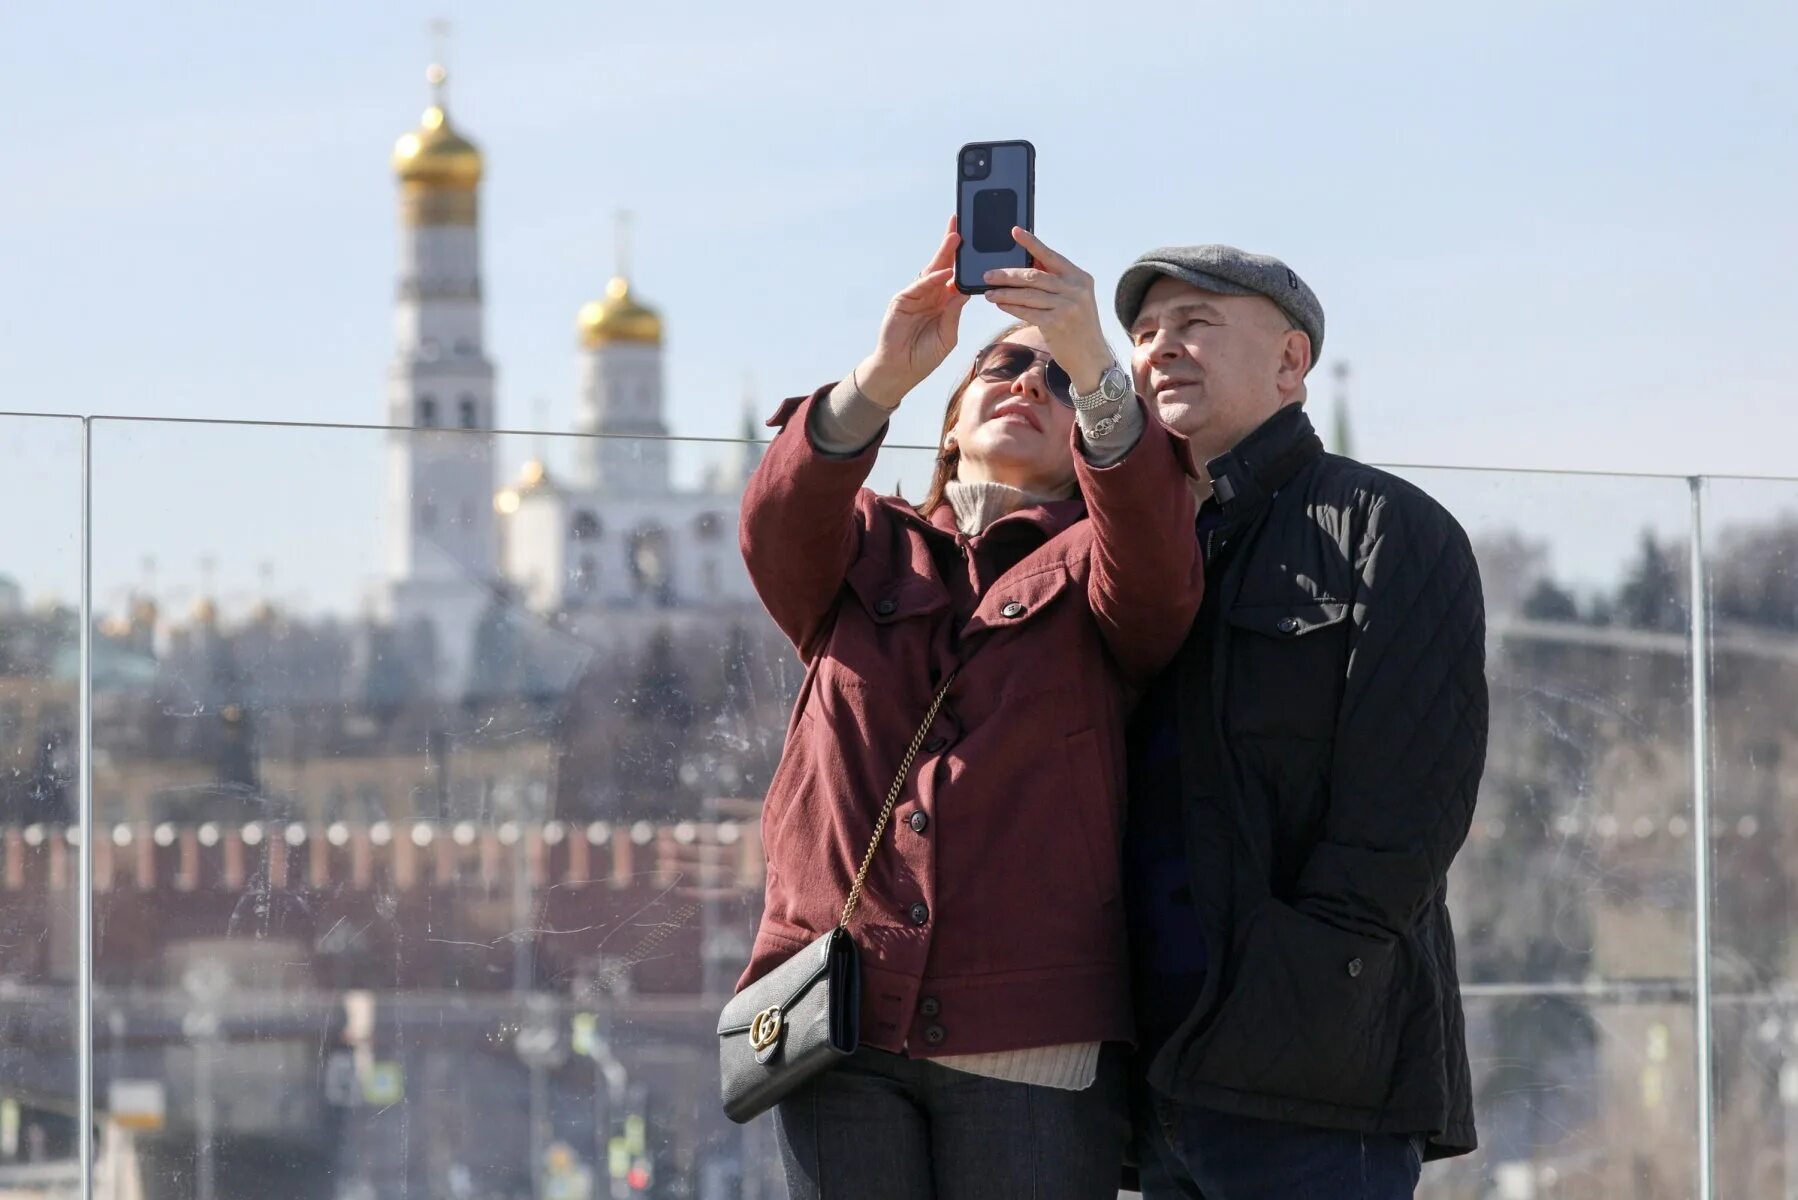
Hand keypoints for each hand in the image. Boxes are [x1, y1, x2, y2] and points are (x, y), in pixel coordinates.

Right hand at [854, 218, 972, 408]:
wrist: (901, 370)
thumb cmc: (925, 355)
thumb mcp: (948, 334)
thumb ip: (955, 312)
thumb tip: (966, 290)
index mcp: (944, 301)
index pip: (957, 275)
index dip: (965, 260)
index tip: (977, 243)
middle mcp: (931, 294)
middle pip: (944, 265)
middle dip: (952, 245)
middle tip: (962, 225)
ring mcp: (915, 295)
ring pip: (932, 270)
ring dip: (943, 254)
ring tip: (956, 237)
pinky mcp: (902, 301)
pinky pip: (920, 286)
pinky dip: (932, 279)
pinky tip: (944, 271)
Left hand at [982, 228, 1115, 393]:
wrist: (1091, 358)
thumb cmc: (1078, 327)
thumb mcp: (1074, 299)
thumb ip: (1055, 282)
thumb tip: (1025, 265)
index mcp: (1080, 277)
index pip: (1051, 256)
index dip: (1031, 243)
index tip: (1014, 232)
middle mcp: (1076, 289)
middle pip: (1034, 276)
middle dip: (1007, 274)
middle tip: (988, 274)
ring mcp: (1067, 306)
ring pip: (1027, 294)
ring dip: (1004, 292)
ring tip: (988, 291)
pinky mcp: (1057, 324)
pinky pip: (1027, 312)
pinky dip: (1011, 307)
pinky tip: (999, 304)